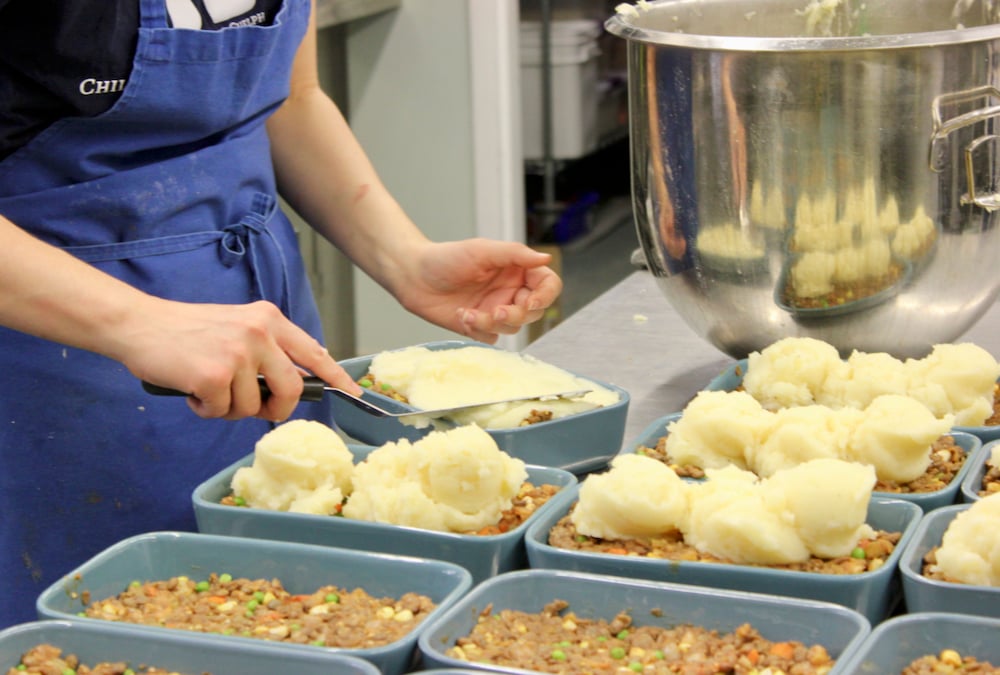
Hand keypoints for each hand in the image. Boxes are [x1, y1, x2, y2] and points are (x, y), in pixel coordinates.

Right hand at [117, 299, 361, 421]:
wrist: (138, 324)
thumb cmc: (186, 331)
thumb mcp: (238, 326)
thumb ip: (267, 348)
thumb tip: (296, 381)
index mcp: (269, 319)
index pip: (314, 353)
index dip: (336, 377)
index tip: (354, 394)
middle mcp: (259, 333)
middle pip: (291, 390)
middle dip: (275, 409)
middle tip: (252, 407)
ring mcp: (237, 353)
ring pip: (251, 407)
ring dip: (228, 407)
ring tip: (207, 385)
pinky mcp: (213, 375)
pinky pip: (221, 412)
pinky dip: (205, 409)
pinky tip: (191, 389)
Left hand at [395, 239, 562, 342]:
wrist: (413, 275)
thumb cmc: (446, 257)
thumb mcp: (482, 250)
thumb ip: (516, 254)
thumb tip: (546, 258)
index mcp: (516, 270)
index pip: (547, 285)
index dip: (545, 296)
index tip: (530, 301)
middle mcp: (510, 291)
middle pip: (534, 312)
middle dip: (516, 315)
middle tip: (496, 311)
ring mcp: (495, 309)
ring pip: (513, 327)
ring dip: (493, 323)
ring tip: (469, 313)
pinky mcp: (479, 326)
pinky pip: (492, 337)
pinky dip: (479, 330)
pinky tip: (462, 316)